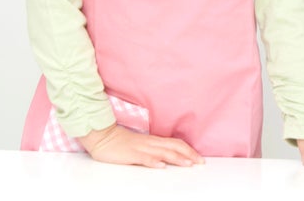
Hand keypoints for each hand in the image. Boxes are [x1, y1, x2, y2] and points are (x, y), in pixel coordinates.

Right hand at [77, 124, 204, 167]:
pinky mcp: (130, 154)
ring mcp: (141, 148)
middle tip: (200, 162)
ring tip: (187, 164)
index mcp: (153, 141)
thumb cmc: (121, 143)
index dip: (189, 150)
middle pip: (174, 147)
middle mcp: (150, 143)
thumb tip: (168, 157)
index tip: (199, 158)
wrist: (103, 137)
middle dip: (189, 154)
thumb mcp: (141, 146)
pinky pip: (144, 158)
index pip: (176, 143)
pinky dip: (154, 162)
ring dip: (176, 158)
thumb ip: (153, 150)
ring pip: (162, 152)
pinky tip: (161, 166)